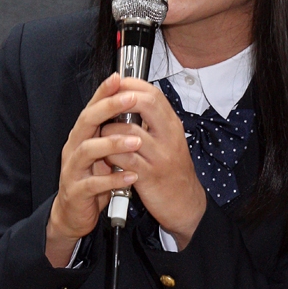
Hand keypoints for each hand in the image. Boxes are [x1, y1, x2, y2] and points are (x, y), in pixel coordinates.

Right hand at [45, 74, 143, 266]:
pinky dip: (112, 180)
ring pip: (88, 150)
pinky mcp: (76, 191)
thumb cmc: (91, 180)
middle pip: (87, 122)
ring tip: (136, 141)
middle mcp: (74, 148)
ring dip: (113, 144)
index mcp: (82, 136)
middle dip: (109, 109)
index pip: (92, 107)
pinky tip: (130, 176)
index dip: (104, 92)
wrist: (74, 213)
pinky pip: (94, 183)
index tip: (119, 77)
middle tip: (130, 100)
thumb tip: (132, 108)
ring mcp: (73, 169)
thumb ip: (113, 132)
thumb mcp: (103, 152)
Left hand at [101, 77, 206, 248]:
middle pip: (146, 103)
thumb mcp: (168, 141)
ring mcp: (160, 156)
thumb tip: (129, 100)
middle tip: (104, 104)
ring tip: (102, 135)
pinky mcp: (149, 176)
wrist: (185, 203)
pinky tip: (107, 156)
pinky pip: (124, 157)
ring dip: (109, 129)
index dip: (131, 84)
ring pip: (129, 129)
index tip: (114, 84)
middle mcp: (169, 137)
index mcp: (172, 126)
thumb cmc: (172, 171)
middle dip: (120, 99)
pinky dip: (110, 154)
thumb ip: (153, 121)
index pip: (153, 93)